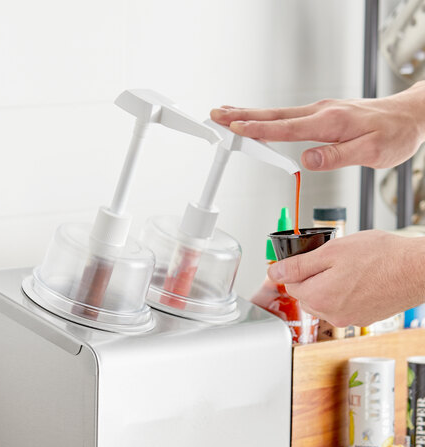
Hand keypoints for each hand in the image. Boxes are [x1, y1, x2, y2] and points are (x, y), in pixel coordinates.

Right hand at [210, 81, 424, 170]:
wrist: (411, 116)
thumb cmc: (394, 135)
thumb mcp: (371, 152)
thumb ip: (337, 157)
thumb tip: (306, 160)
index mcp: (329, 122)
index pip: (285, 127)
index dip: (258, 129)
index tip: (235, 128)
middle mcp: (321, 112)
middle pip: (273, 115)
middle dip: (241, 115)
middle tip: (216, 114)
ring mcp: (319, 111)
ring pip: (277, 113)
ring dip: (249, 114)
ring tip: (226, 114)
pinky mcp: (321, 114)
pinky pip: (286, 116)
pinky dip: (266, 117)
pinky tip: (257, 118)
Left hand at [266, 231, 424, 326]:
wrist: (418, 270)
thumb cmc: (381, 257)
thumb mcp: (331, 252)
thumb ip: (298, 265)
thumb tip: (274, 273)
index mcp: (318, 297)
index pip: (291, 285)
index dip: (298, 268)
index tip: (309, 259)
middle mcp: (331, 314)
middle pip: (306, 295)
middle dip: (313, 278)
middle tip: (334, 261)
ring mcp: (348, 319)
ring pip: (324, 301)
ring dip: (329, 286)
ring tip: (350, 269)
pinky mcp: (363, 318)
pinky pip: (342, 306)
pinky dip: (346, 293)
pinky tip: (360, 280)